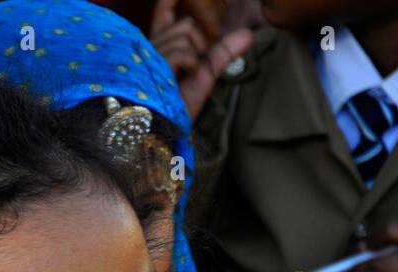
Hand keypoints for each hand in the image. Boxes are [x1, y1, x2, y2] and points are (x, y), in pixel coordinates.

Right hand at [150, 0, 253, 119]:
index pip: (164, 13)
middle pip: (187, 23)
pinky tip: (178, 82)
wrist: (161, 133)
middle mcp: (149, 47)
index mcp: (158, 47)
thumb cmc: (176, 108)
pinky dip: (189, 66)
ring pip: (187, 33)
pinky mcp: (151, 63)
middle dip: (199, 43)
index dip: (170, 2)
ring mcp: (149, 54)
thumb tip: (249, 33)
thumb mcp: (203, 76)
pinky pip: (183, 51)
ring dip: (194, 57)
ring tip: (181, 80)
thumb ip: (222, 53)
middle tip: (191, 71)